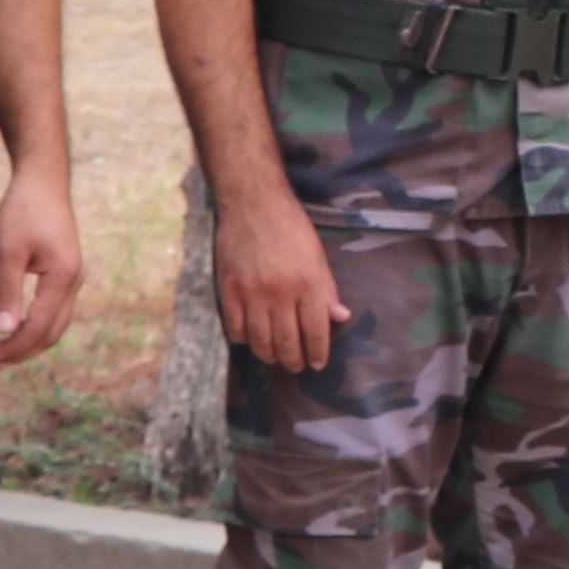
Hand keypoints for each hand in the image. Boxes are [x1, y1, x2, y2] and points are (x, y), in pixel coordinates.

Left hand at [0, 165, 83, 368]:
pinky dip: (37, 324)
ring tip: (1, 346)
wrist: (43, 178)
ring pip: (57, 323)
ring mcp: (73, 277)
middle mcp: (74, 281)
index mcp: (63, 278)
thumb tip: (4, 329)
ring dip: (31, 339)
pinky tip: (16, 325)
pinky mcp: (66, 272)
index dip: (16, 346)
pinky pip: (55, 309)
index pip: (40, 327)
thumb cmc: (24, 209)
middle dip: (24, 350)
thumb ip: (8, 291)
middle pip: (53, 332)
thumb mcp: (9, 250)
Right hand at [212, 176, 338, 374]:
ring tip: (276, 356)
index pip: (315, 332)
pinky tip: (252, 338)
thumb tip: (340, 318)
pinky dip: (244, 339)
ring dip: (270, 355)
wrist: (253, 203)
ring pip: (261, 341)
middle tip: (297, 366)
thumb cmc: (291, 227)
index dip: (318, 353)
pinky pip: (236, 328)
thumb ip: (327, 289)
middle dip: (294, 361)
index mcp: (307, 283)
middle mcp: (280, 293)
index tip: (318, 364)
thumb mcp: (317, 255)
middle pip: (287, 343)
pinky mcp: (229, 289)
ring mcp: (252, 293)